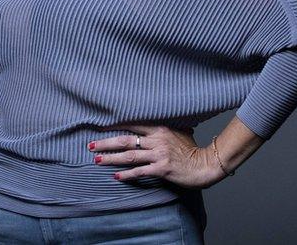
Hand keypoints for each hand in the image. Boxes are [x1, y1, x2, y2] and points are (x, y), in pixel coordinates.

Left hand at [88, 125, 223, 188]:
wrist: (206, 165)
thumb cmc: (192, 149)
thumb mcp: (180, 131)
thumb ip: (165, 127)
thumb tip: (155, 120)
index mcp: (159, 129)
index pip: (131, 124)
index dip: (113, 126)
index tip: (98, 127)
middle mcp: (157, 140)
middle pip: (125, 140)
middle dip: (105, 143)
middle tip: (90, 145)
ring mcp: (159, 155)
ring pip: (129, 156)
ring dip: (111, 158)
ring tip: (97, 160)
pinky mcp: (162, 169)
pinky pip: (140, 171)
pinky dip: (127, 174)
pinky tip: (116, 176)